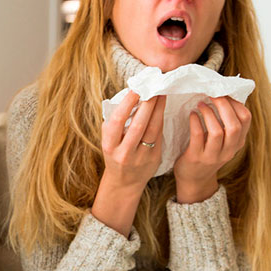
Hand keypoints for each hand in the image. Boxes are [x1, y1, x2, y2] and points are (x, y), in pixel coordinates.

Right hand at [91, 92, 165, 234]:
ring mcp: (141, 157)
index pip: (118, 121)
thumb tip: (127, 98)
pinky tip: (162, 108)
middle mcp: (124, 153)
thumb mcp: (108, 141)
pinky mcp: (154, 159)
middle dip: (147, 104)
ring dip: (158, 109)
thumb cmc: (115, 154)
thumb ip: (113, 124)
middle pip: (139, 124)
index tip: (136, 89)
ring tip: (161, 94)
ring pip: (152, 129)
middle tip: (154, 87)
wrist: (124, 182)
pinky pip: (159, 136)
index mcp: (109, 146)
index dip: (127, 104)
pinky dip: (160, 120)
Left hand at [173, 96, 250, 202]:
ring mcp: (213, 156)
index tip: (224, 93)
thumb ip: (226, 124)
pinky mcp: (196, 158)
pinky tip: (192, 115)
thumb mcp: (224, 142)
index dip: (236, 103)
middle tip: (213, 94)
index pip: (246, 120)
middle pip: (234, 125)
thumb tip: (224, 95)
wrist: (194, 180)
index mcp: (237, 143)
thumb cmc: (207, 153)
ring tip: (201, 104)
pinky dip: (195, 122)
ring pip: (217, 132)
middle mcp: (229, 150)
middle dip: (224, 106)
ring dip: (208, 114)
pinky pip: (198, 136)